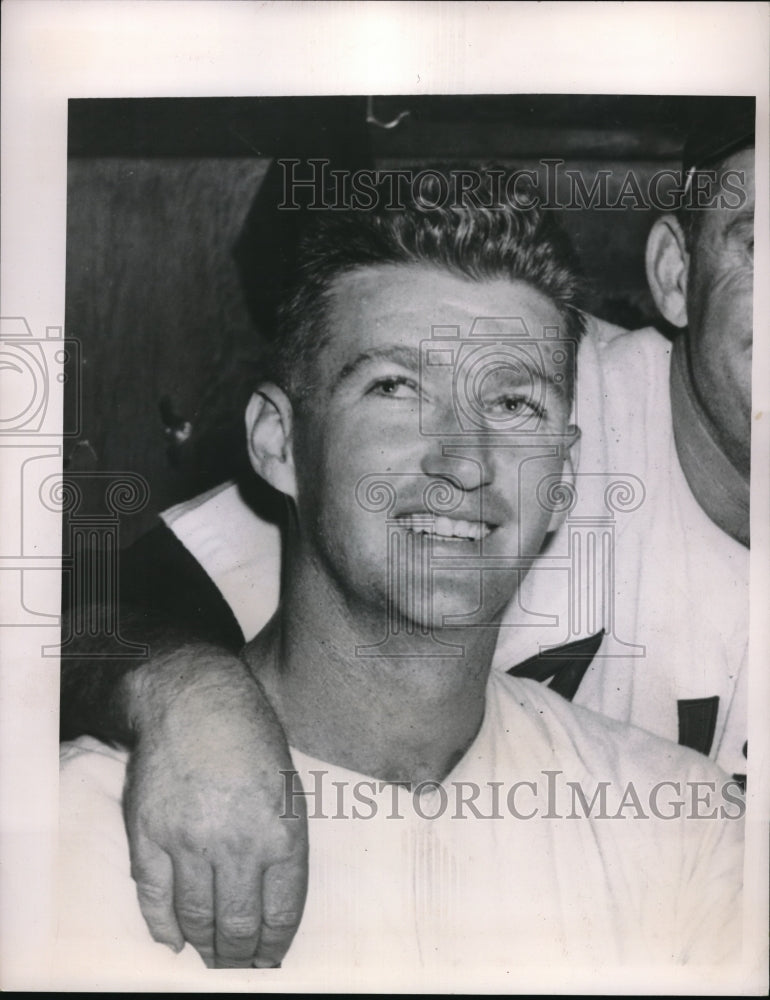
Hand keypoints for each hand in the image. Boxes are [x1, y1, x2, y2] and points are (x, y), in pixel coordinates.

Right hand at [122, 647, 307, 967]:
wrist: (195, 699)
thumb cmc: (251, 738)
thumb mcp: (287, 788)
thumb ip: (282, 847)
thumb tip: (269, 907)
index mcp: (280, 831)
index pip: (280, 913)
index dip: (274, 946)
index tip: (270, 960)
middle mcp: (236, 843)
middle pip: (237, 926)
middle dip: (241, 956)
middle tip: (241, 967)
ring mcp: (188, 840)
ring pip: (196, 919)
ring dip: (206, 948)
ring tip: (212, 958)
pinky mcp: (148, 833)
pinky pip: (153, 898)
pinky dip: (163, 928)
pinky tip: (174, 940)